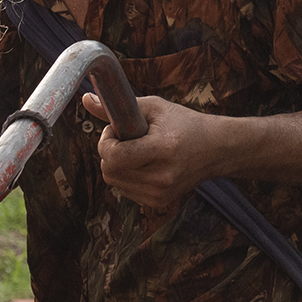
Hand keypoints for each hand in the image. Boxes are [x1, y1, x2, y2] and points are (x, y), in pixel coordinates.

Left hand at [82, 91, 222, 210]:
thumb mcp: (154, 107)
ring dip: (117, 164)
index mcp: (162, 150)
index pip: (114, 157)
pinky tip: (145, 164)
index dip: (106, 142)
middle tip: (126, 139)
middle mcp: (162, 177)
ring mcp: (160, 194)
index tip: (115, 131)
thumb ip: (118, 106)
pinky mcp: (158, 203)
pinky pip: (124, 189)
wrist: (216, 149)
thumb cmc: (183, 123)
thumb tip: (85, 98)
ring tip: (138, 150)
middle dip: (109, 152)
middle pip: (109, 171)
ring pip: (113, 181)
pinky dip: (127, 176)